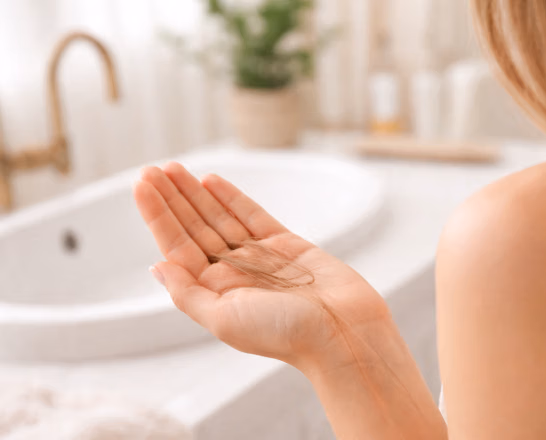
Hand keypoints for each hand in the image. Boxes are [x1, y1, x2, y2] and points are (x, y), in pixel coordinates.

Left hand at [133, 163, 390, 368]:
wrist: (342, 331)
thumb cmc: (286, 334)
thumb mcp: (224, 320)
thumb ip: (188, 294)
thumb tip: (157, 267)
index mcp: (216, 293)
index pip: (178, 246)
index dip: (158, 215)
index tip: (142, 185)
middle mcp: (234, 273)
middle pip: (195, 227)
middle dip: (172, 198)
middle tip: (152, 169)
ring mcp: (260, 257)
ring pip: (220, 217)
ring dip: (196, 193)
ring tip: (174, 169)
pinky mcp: (287, 245)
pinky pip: (253, 216)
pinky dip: (232, 198)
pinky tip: (212, 182)